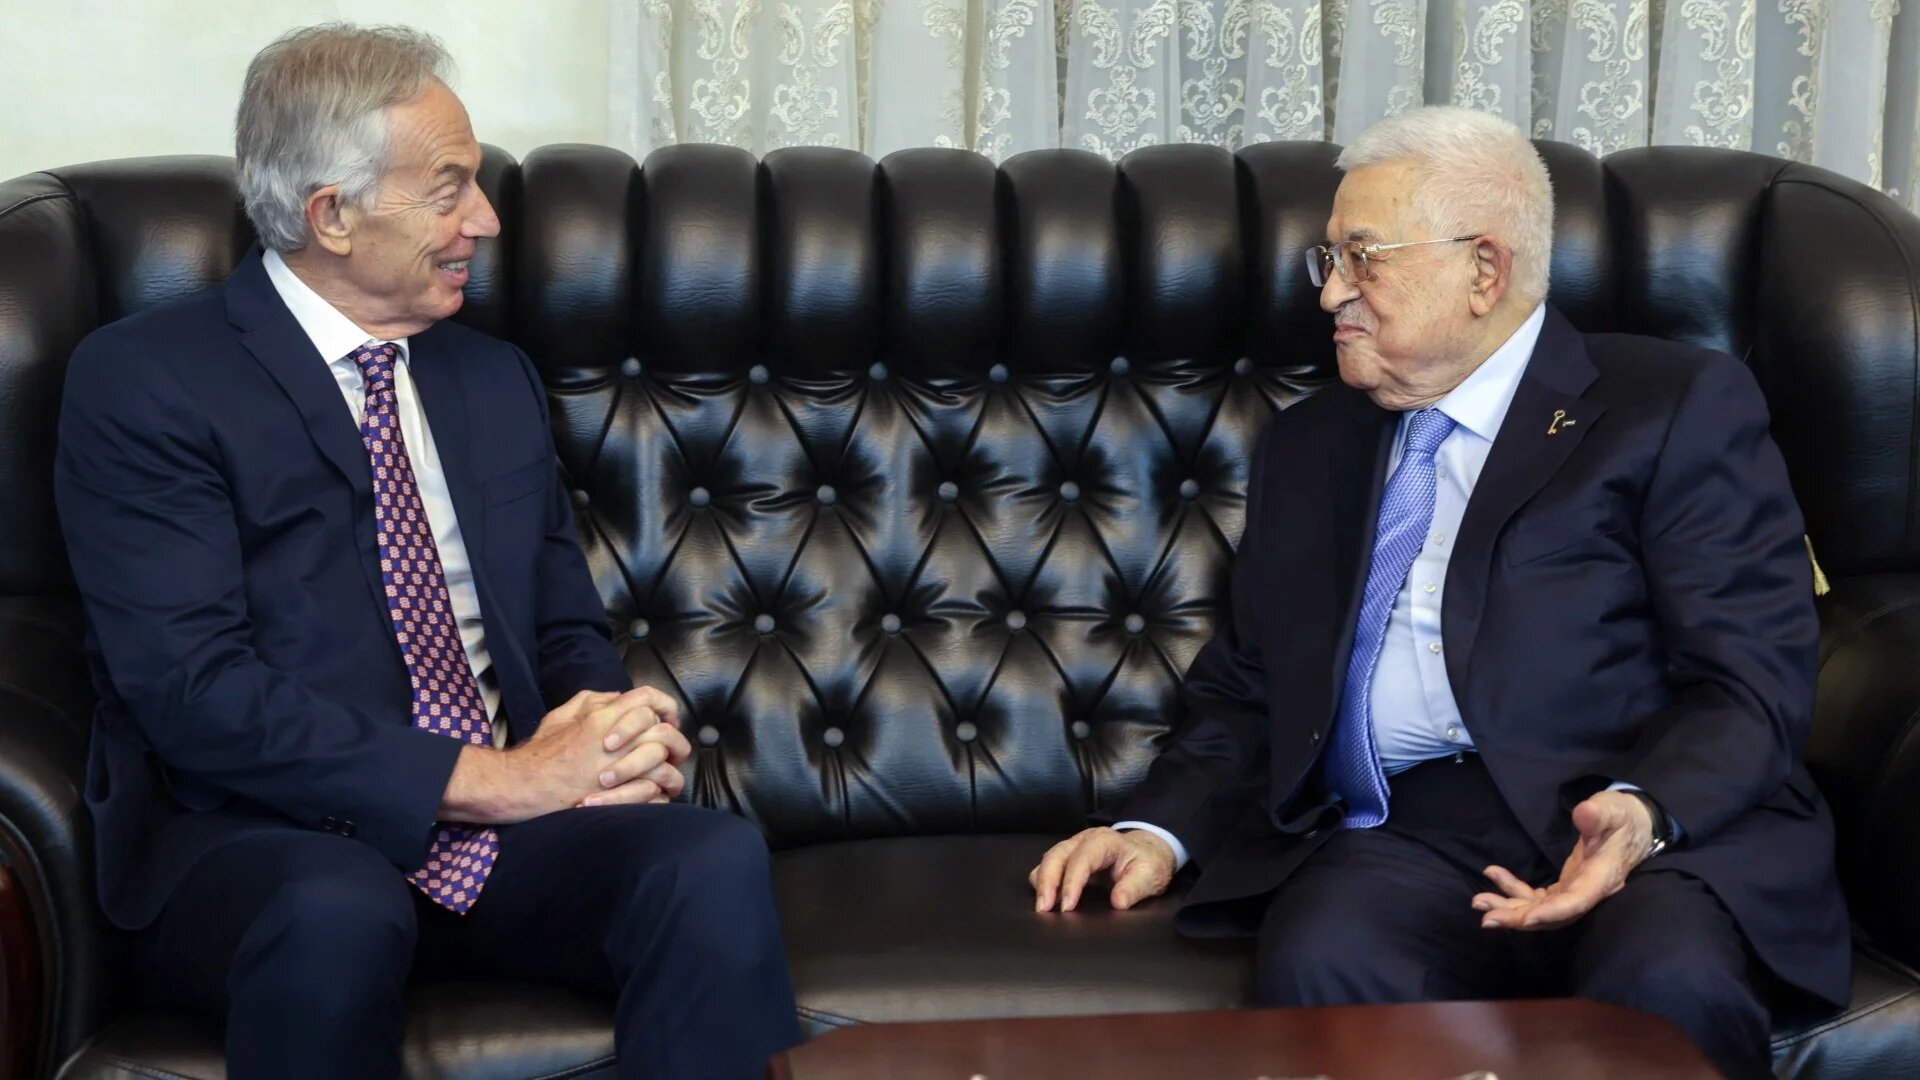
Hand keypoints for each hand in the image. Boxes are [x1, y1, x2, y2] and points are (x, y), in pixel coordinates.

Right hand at [497, 687, 671, 818]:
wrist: (522, 786)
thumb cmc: (539, 753)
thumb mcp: (562, 715)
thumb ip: (592, 701)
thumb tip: (619, 697)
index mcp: (602, 716)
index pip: (648, 699)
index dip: (665, 707)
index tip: (669, 721)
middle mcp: (614, 739)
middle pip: (664, 732)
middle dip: (675, 744)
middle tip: (674, 755)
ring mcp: (617, 770)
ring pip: (664, 766)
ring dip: (669, 773)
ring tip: (667, 779)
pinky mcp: (617, 798)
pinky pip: (655, 796)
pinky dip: (659, 797)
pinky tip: (655, 797)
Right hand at [1029, 827, 1175, 912]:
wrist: (1147, 849)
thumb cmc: (1147, 862)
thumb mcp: (1150, 875)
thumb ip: (1134, 888)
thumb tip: (1118, 902)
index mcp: (1106, 841)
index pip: (1083, 858)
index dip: (1072, 882)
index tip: (1067, 907)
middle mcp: (1085, 840)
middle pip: (1057, 855)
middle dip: (1047, 882)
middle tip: (1044, 909)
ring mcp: (1074, 846)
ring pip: (1049, 859)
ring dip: (1042, 882)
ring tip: (1043, 907)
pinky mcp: (1069, 856)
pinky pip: (1049, 865)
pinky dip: (1043, 881)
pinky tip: (1047, 899)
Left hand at [1473, 790, 1654, 930]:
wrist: (1635, 825)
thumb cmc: (1622, 816)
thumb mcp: (1613, 810)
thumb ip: (1597, 815)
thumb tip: (1584, 813)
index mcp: (1601, 877)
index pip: (1576, 902)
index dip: (1551, 913)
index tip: (1524, 919)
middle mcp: (1588, 892)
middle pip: (1553, 915)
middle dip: (1519, 918)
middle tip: (1486, 918)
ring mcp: (1576, 890)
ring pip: (1541, 909)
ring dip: (1510, 907)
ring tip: (1479, 901)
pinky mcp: (1567, 885)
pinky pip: (1538, 896)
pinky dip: (1514, 890)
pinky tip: (1494, 875)